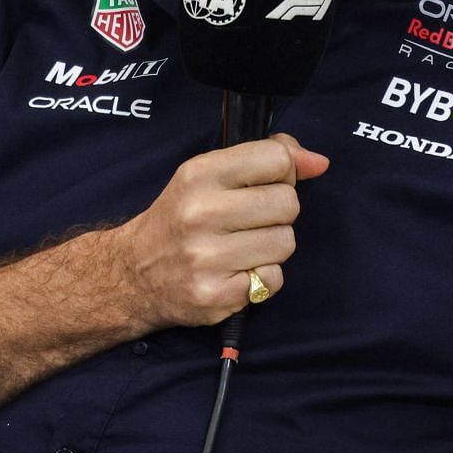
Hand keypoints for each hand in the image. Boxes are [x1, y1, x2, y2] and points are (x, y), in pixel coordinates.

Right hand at [117, 133, 328, 327]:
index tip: (267, 182)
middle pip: (287, 203)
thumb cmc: (180, 218)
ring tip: (243, 247)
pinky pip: (273, 280)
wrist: (134, 274)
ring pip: (285, 243)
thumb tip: (318, 162)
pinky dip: (262, 278)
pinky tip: (237, 272)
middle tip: (252, 220)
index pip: (275, 159)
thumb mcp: (208, 175)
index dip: (284, 171)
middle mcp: (199, 213)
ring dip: (273, 247)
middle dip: (279, 212)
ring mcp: (206, 258)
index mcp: (198, 174)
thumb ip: (263, 158)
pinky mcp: (215, 295)